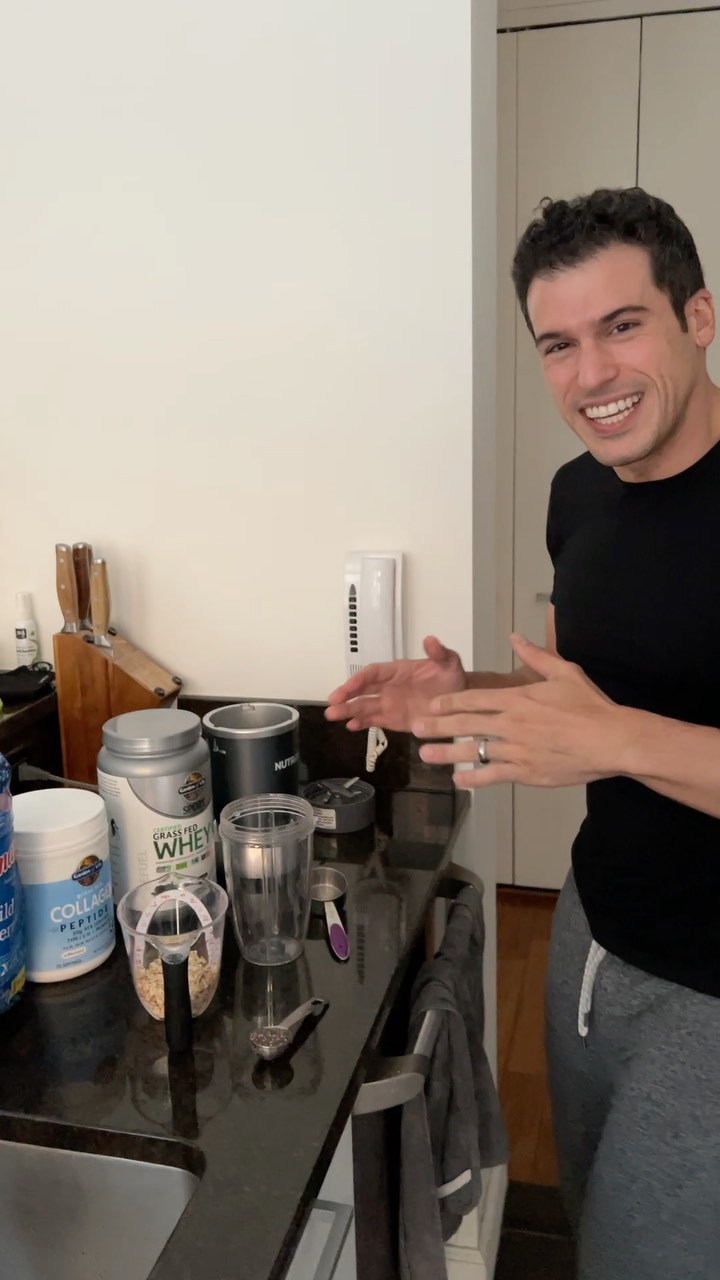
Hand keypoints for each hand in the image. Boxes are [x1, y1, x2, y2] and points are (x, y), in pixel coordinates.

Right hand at [325, 636, 466, 732]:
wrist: (460, 701)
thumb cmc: (452, 678)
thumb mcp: (450, 663)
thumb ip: (439, 653)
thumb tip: (430, 639)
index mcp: (397, 671)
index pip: (374, 673)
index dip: (360, 680)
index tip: (347, 687)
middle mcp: (389, 687)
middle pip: (363, 690)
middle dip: (346, 696)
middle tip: (332, 703)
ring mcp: (390, 704)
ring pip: (364, 706)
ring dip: (348, 711)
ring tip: (332, 716)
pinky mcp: (394, 720)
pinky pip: (375, 721)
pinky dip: (362, 724)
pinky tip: (349, 727)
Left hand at [413, 634, 628, 788]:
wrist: (610, 740)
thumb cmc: (590, 705)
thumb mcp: (564, 671)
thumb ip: (535, 655)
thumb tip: (515, 636)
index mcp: (518, 699)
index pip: (474, 699)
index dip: (449, 702)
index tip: (432, 704)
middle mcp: (511, 724)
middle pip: (466, 724)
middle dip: (438, 726)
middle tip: (416, 728)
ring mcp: (516, 750)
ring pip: (474, 751)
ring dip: (447, 753)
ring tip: (425, 756)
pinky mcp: (525, 772)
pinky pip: (492, 775)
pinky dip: (473, 779)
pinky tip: (458, 780)